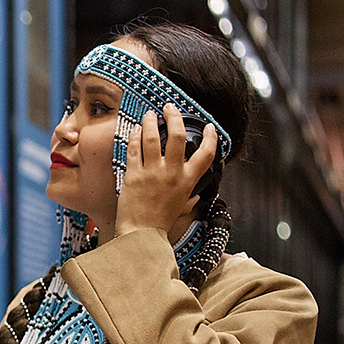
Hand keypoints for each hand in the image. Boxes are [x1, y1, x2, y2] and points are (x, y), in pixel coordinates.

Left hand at [116, 103, 218, 237]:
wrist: (141, 235)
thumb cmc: (160, 224)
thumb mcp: (181, 209)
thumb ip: (189, 199)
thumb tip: (196, 198)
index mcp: (188, 181)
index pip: (207, 154)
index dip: (211, 138)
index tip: (209, 127)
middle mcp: (172, 174)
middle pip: (178, 137)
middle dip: (175, 118)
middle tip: (170, 108)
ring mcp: (152, 173)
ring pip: (153, 138)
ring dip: (151, 122)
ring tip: (150, 114)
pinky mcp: (133, 175)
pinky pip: (134, 149)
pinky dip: (135, 137)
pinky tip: (136, 130)